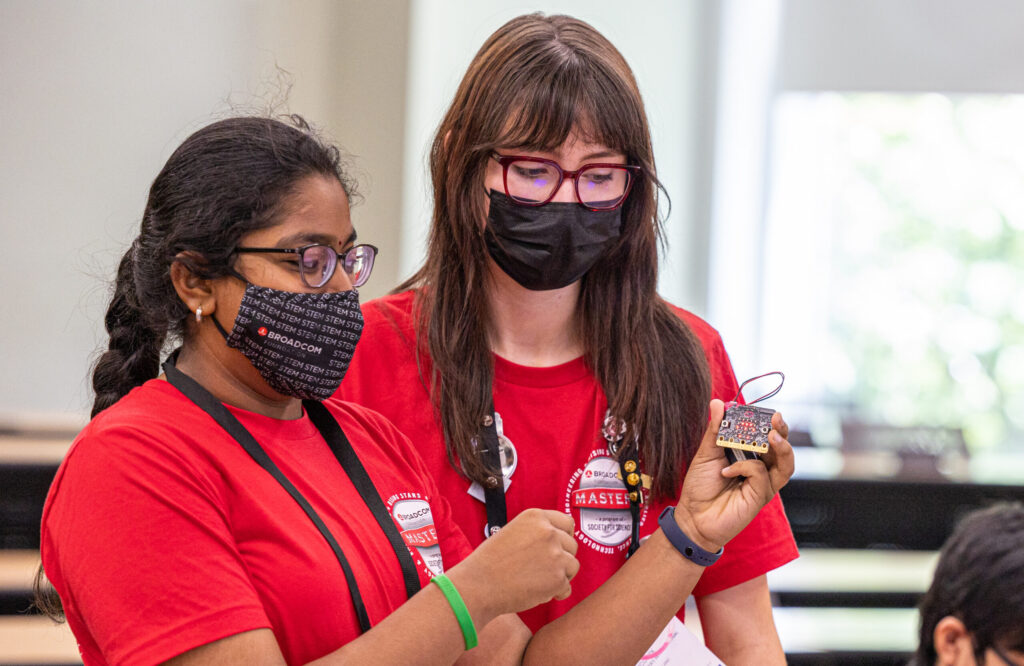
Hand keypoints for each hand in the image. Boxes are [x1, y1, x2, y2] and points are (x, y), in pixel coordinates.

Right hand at [447, 508, 578, 617]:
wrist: (479, 584)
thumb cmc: (491, 561)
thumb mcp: (514, 531)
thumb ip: (537, 532)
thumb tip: (563, 538)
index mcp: (536, 517)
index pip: (567, 523)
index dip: (564, 537)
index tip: (558, 548)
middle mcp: (548, 532)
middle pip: (572, 545)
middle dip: (562, 558)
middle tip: (543, 569)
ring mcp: (555, 555)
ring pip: (573, 566)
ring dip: (561, 575)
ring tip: (539, 581)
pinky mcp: (557, 578)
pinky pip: (566, 587)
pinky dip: (556, 593)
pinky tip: (538, 593)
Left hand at [673, 399, 794, 552]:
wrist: (693, 516)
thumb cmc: (701, 486)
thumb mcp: (706, 453)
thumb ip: (715, 429)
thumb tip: (718, 403)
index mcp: (750, 455)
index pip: (767, 435)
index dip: (769, 422)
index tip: (765, 410)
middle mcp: (761, 468)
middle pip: (782, 448)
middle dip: (783, 431)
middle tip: (777, 418)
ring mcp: (763, 483)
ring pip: (785, 463)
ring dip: (782, 447)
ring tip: (772, 435)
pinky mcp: (760, 496)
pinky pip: (761, 475)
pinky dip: (745, 468)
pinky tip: (727, 471)